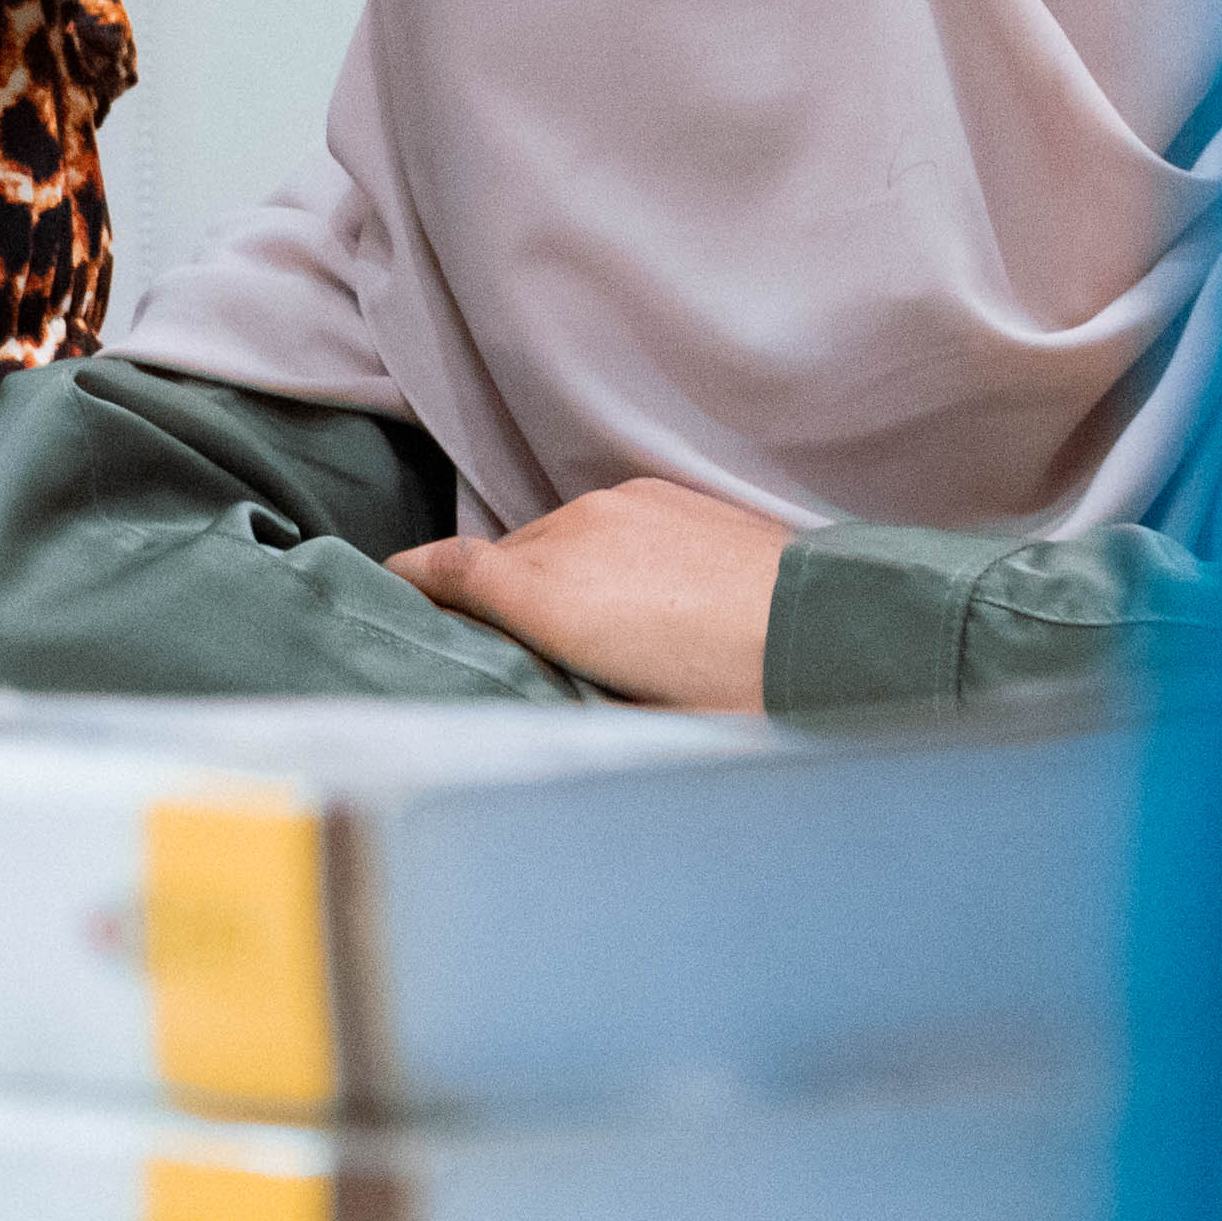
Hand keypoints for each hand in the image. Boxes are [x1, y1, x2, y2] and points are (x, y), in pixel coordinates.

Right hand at [390, 480, 793, 709]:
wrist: (840, 623)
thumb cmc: (744, 690)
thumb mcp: (646, 727)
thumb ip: (566, 711)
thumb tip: (526, 717)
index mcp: (551, 597)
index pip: (447, 570)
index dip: (405, 578)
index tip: (381, 589)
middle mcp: (571, 536)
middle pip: (496, 563)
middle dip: (488, 600)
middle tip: (507, 649)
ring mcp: (619, 506)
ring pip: (548, 542)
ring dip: (548, 578)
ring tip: (587, 630)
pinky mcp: (660, 493)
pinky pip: (596, 522)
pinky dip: (593, 555)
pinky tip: (633, 595)